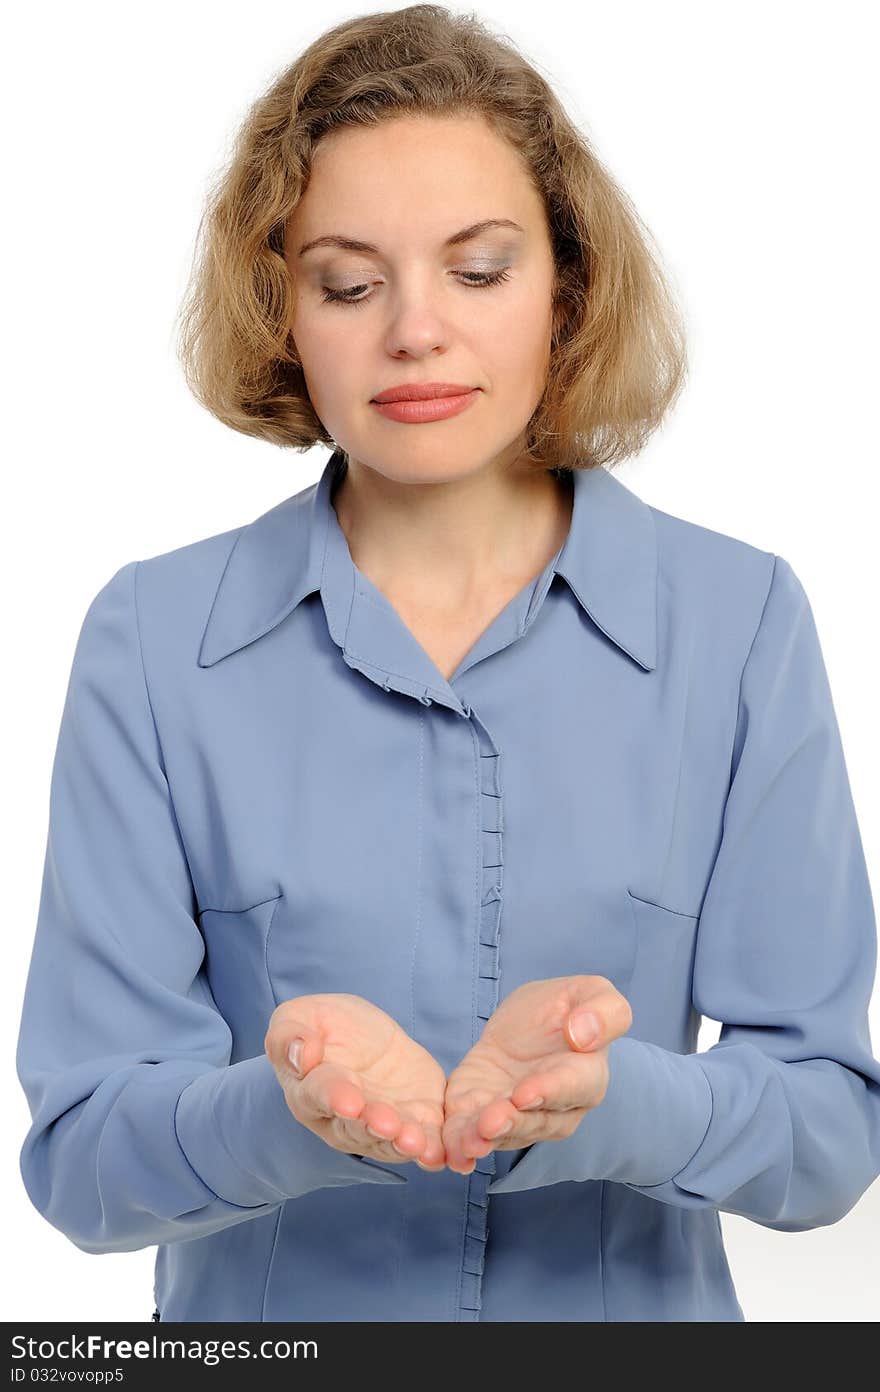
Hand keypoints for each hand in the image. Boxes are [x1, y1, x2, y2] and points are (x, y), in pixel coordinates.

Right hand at [265, 993, 447, 1171]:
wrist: (365, 1037)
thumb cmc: (324, 1028)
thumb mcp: (299, 1017)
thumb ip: (289, 1036)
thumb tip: (301, 1055)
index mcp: (311, 1091)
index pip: (321, 1095)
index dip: (335, 1098)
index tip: (349, 1102)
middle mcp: (343, 1120)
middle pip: (357, 1127)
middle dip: (373, 1125)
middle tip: (387, 1124)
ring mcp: (380, 1126)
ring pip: (390, 1141)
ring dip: (403, 1143)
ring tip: (415, 1142)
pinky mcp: (415, 1123)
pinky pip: (423, 1141)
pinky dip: (431, 1150)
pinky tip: (439, 1154)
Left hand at [440, 976, 632, 1174]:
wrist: (530, 1021)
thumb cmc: (569, 1008)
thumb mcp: (593, 993)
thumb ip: (604, 1012)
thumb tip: (583, 1035)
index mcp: (585, 1076)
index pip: (570, 1088)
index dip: (548, 1092)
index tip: (524, 1094)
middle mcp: (555, 1108)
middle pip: (534, 1122)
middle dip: (511, 1123)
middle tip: (489, 1123)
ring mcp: (517, 1115)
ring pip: (501, 1133)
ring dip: (482, 1139)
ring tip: (466, 1142)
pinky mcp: (481, 1111)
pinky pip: (470, 1130)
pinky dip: (458, 1141)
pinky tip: (447, 1150)